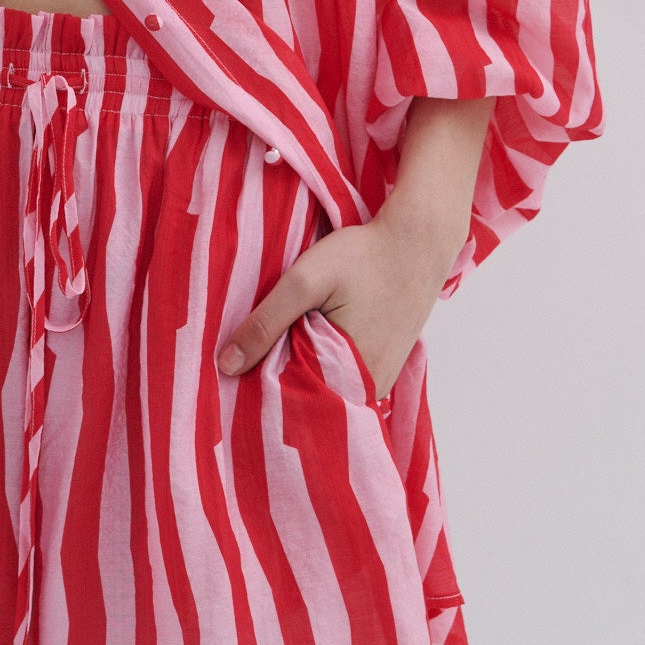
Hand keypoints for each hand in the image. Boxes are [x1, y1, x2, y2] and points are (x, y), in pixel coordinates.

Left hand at [213, 216, 450, 401]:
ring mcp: (380, 381)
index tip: (235, 381)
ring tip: (276, 353)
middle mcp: (370, 389)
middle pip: (310, 400)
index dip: (260, 391)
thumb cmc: (364, 256)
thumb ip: (266, 322)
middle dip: (279, 386)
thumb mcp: (305, 280)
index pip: (292, 403)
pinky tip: (307, 344)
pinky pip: (345, 381)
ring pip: (327, 391)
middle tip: (249, 366)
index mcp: (350, 375)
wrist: (417, 240)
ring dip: (302, 376)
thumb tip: (226, 366)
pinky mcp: (384, 367)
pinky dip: (324, 368)